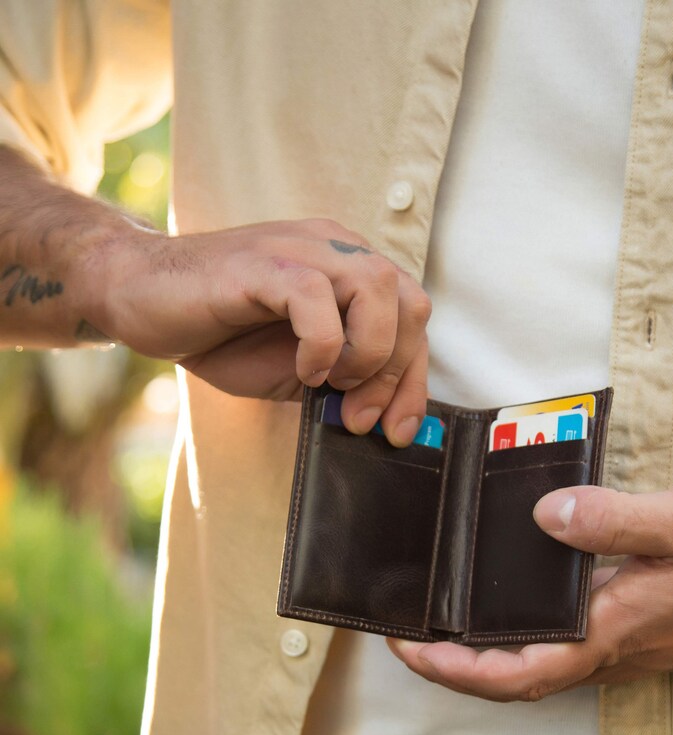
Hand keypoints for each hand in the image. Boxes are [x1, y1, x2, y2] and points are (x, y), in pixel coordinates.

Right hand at [91, 218, 429, 443]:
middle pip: (410, 303)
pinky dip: (321, 345)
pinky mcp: (262, 265)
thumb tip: (385, 417)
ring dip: (367, 354)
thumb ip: (344, 380)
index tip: (398, 430)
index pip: (414, 317)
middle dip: (396, 374)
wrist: (140, 297)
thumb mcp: (298, 368)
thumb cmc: (220, 333)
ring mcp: (299, 250)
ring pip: (377, 289)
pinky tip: (301, 369)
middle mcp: (334, 249)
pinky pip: (316, 297)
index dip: (415, 380)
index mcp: (349, 270)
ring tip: (329, 384)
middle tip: (358, 416)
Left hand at [388, 482, 672, 700]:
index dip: (455, 670)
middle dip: (455, 667)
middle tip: (409, 636)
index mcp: (613, 632)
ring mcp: (628, 650)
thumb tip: (546, 517)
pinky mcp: (640, 636)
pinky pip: (566, 652)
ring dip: (486, 658)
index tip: (410, 649)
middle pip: (516, 681)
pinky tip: (515, 610)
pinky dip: (525, 641)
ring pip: (540, 670)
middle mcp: (614, 653)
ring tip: (445, 624)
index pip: (517, 674)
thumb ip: (612, 522)